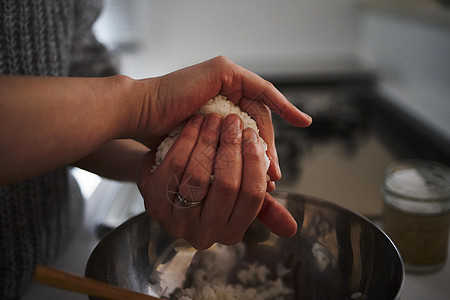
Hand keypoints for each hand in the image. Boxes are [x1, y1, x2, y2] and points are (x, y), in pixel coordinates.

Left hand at [135, 56, 310, 181]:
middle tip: (274, 176)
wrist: (139, 112)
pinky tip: (244, 182)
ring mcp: (214, 126)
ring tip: (264, 185)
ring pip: (242, 147)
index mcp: (230, 89)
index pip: (262, 109)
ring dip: (253, 165)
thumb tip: (275, 96)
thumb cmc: (174, 91)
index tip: (301, 127)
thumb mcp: (217, 72)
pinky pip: (227, 157)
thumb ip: (248, 79)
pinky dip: (236, 169)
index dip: (280, 120)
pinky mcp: (203, 143)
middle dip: (265, 153)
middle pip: (255, 131)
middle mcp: (225, 107)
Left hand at [138, 113, 281, 249]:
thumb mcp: (235, 197)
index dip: (256, 162)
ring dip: (209, 140)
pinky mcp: (153, 204)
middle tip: (235, 122)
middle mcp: (203, 234)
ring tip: (215, 118)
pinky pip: (173, 167)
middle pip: (227, 186)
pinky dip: (186, 140)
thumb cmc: (208, 185)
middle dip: (233, 147)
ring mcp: (176, 221)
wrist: (166, 178)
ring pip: (198, 175)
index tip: (253, 136)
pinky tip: (195, 124)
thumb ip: (262, 206)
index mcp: (230, 232)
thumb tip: (292, 229)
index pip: (253, 196)